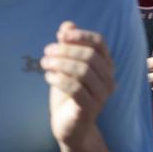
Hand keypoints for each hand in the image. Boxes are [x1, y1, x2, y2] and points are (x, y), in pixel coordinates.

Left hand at [45, 22, 115, 144]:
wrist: (70, 126)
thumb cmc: (69, 93)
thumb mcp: (65, 67)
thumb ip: (68, 46)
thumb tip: (67, 25)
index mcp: (105, 66)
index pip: (99, 43)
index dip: (81, 35)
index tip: (62, 35)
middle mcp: (108, 79)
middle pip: (90, 56)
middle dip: (65, 50)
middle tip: (46, 52)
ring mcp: (101, 95)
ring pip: (83, 71)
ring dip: (60, 63)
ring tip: (44, 63)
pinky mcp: (90, 109)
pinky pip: (76, 89)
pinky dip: (59, 79)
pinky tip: (48, 77)